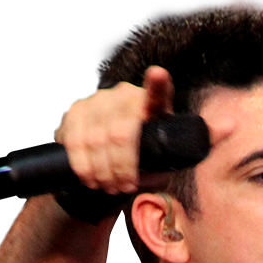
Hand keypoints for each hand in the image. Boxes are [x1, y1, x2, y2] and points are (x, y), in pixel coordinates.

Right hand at [54, 65, 175, 195]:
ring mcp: (99, 99)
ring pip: (95, 140)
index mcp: (155, 104)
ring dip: (101, 171)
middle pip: (119, 134)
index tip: (158, 75)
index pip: (157, 91)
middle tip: (125, 188)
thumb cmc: (151, 157)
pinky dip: (82, 165)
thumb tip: (189, 154)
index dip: (157, 83)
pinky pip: (73, 140)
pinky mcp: (77, 109)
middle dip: (120, 168)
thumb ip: (176, 155)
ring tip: (109, 187)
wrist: (121, 155)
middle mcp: (125, 94)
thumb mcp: (168, 159)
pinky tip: (89, 178)